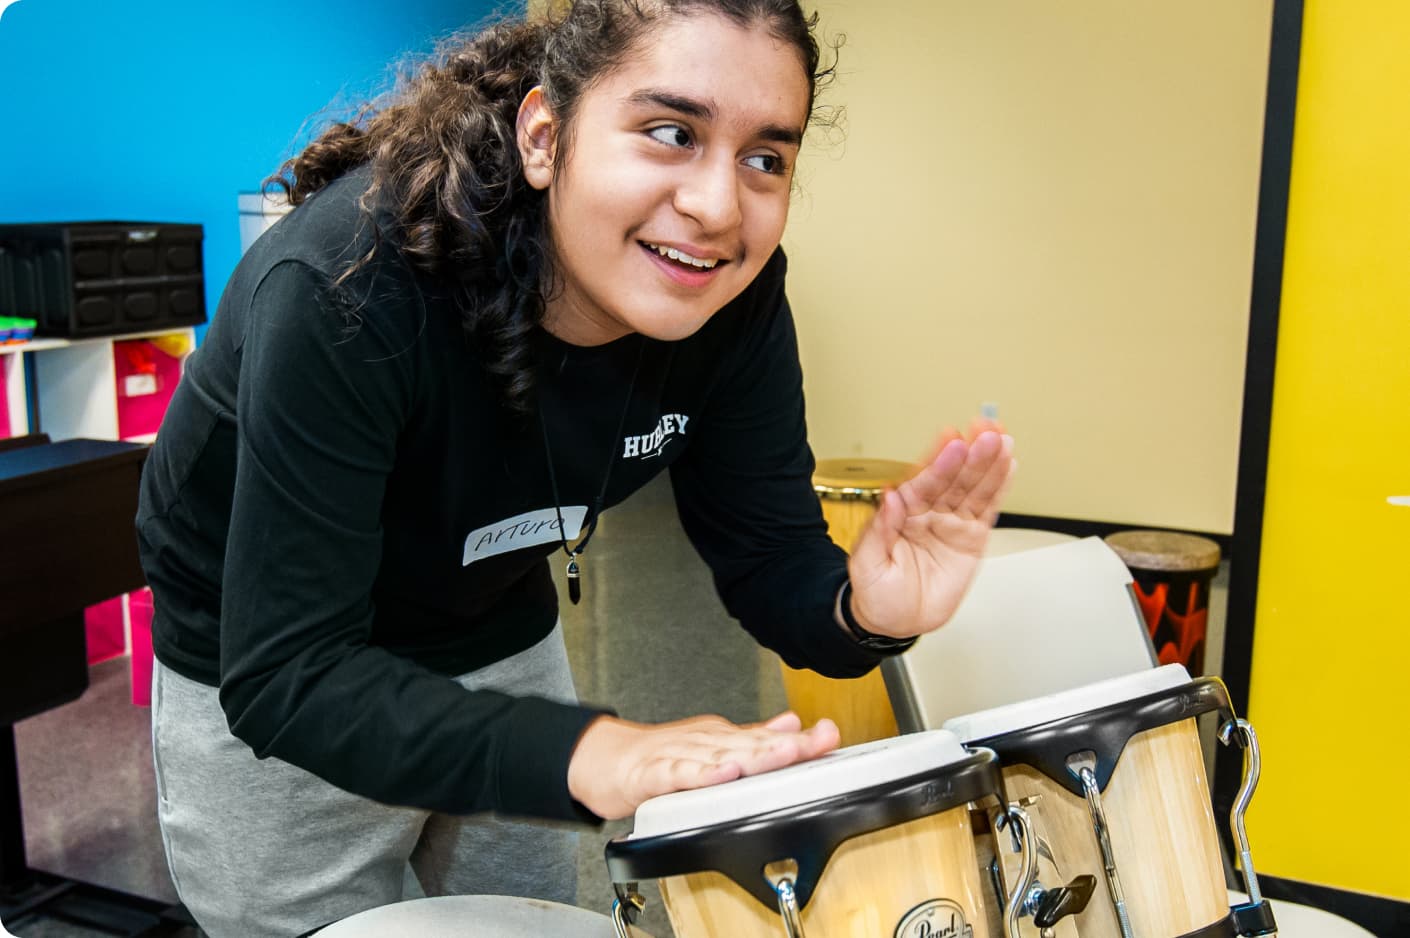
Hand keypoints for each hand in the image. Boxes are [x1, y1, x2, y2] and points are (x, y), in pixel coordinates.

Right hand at [567, 711, 839, 819]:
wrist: (605, 759)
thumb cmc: (659, 755)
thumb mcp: (712, 744)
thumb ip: (752, 738)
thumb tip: (792, 724)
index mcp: (722, 738)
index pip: (767, 738)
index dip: (800, 739)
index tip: (830, 736)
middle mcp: (706, 742)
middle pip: (751, 744)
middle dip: (787, 744)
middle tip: (819, 741)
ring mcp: (681, 755)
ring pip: (722, 756)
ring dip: (756, 754)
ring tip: (785, 752)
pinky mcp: (654, 774)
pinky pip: (681, 774)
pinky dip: (703, 774)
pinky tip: (723, 773)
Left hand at [845, 421, 1014, 638]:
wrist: (895, 621)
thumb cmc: (877, 591)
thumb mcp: (867, 564)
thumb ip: (879, 531)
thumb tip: (889, 498)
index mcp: (901, 512)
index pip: (923, 482)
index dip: (939, 463)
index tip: (952, 443)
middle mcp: (929, 512)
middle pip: (954, 479)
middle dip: (971, 455)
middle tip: (987, 432)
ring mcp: (951, 522)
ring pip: (974, 489)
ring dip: (989, 464)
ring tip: (1003, 439)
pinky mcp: (971, 538)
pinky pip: (987, 509)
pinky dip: (999, 488)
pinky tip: (1008, 464)